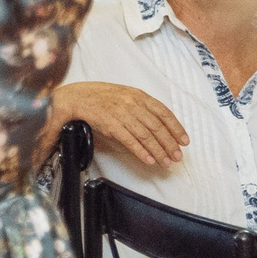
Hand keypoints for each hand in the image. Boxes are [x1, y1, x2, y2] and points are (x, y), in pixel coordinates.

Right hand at [54, 80, 187, 168]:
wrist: (72, 97)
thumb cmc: (97, 97)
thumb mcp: (123, 95)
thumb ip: (139, 107)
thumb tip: (157, 125)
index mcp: (137, 95)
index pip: (163, 112)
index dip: (176, 128)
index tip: (184, 141)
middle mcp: (131, 103)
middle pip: (157, 126)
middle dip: (169, 143)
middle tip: (177, 157)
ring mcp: (120, 113)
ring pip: (146, 135)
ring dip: (158, 150)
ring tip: (165, 162)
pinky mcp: (109, 123)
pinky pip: (129, 140)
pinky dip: (140, 151)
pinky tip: (148, 160)